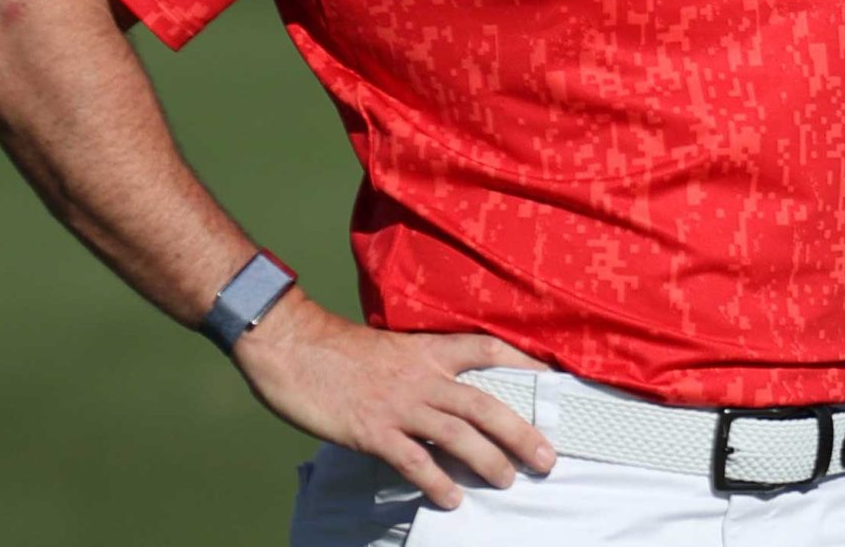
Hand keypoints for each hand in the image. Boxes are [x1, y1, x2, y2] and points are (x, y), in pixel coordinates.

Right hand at [231, 294, 555, 508]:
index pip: (488, 350)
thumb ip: (418, 366)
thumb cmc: (335, 349)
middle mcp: (422, 376)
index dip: (524, 363)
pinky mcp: (372, 430)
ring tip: (508, 480)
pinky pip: (413, 461)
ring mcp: (399, 404)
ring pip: (459, 434)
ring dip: (488, 460)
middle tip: (547, 457)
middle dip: (521, 432)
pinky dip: (436, 481)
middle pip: (486, 404)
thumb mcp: (389, 348)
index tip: (555, 379)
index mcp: (428, 349)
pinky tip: (452, 498)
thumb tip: (441, 390)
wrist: (290, 344)